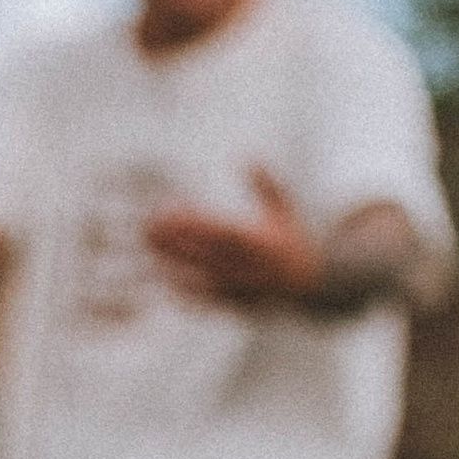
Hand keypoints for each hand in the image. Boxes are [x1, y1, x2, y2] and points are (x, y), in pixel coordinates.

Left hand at [143, 168, 324, 309]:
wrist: (313, 287)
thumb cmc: (293, 243)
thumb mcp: (285, 210)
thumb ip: (266, 184)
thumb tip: (247, 153)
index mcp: (259, 242)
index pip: (218, 229)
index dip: (191, 221)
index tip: (167, 210)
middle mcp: (248, 266)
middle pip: (203, 252)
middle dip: (173, 241)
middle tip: (145, 227)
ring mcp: (242, 288)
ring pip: (201, 276)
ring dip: (173, 264)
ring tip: (149, 249)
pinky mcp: (239, 305)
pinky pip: (209, 301)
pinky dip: (188, 294)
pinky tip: (166, 282)